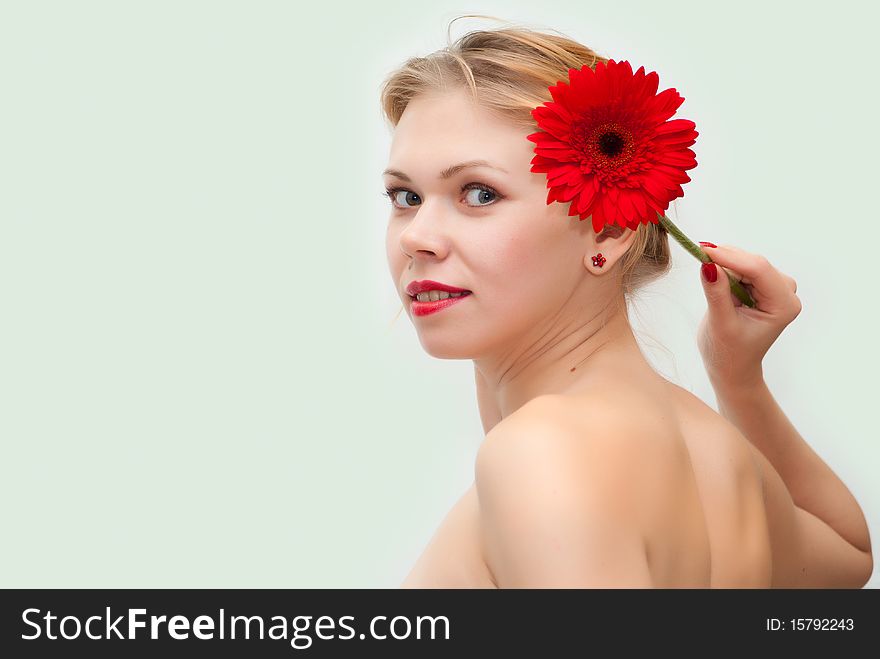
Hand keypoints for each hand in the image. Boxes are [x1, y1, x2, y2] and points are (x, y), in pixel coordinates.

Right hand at [697, 244, 801, 389]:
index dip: (730, 256)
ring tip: (709, 283)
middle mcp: (785, 292)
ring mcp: (776, 287)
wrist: (732, 366)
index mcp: (783, 305)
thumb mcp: (721, 324)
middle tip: (699, 259)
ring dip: (724, 266)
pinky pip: (742, 266)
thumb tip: (708, 264)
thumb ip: (716, 293)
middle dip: (726, 261)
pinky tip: (716, 281)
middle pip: (753, 262)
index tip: (703, 249)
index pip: (758, 269)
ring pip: (746, 261)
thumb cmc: (729, 353)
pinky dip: (726, 269)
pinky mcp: (763, 285)